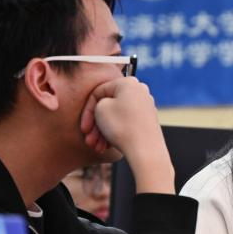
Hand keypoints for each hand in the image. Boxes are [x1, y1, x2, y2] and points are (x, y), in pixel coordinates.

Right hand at [79, 77, 174, 192]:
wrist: (146, 151)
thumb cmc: (122, 127)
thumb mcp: (100, 109)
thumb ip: (99, 102)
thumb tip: (105, 104)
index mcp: (128, 82)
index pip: (98, 92)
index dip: (87, 112)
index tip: (84, 129)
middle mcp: (140, 90)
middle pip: (109, 105)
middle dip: (96, 125)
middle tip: (89, 141)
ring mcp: (145, 105)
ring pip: (117, 116)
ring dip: (103, 131)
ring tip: (97, 147)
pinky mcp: (148, 119)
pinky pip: (126, 122)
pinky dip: (116, 132)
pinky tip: (107, 146)